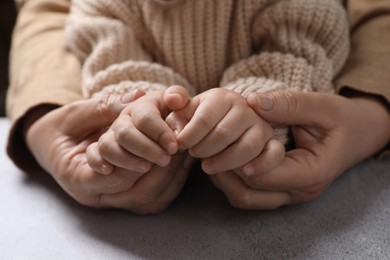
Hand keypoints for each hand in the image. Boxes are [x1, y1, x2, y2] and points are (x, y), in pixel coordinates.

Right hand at [25, 90, 192, 213]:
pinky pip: (149, 202)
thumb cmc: (62, 127)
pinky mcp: (120, 200)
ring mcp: (106, 200)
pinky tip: (180, 165)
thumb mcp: (78, 112)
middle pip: (136, 193)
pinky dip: (168, 184)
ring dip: (168, 178)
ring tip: (183, 154)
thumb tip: (138, 95)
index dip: (141, 158)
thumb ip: (105, 107)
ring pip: (146, 201)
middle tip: (179, 148)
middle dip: (162, 170)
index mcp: (73, 175)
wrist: (51, 146)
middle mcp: (91, 195)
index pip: (114, 176)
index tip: (164, 142)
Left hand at [166, 88, 274, 173]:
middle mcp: (245, 108)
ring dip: (224, 161)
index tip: (179, 146)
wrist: (226, 121)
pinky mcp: (272, 142)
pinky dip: (261, 165)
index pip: (204, 118)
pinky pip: (273, 154)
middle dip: (204, 149)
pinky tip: (245, 173)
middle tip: (193, 156)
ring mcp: (261, 125)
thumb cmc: (200, 119)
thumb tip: (174, 107)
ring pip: (247, 147)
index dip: (189, 136)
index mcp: (222, 97)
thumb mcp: (185, 110)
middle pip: (224, 134)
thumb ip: (175, 107)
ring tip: (207, 167)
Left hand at [211, 91, 389, 208]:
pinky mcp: (281, 191)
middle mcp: (297, 191)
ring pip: (245, 198)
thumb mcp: (323, 106)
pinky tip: (221, 159)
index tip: (215, 138)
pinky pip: (249, 195)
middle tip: (201, 147)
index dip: (235, 157)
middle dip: (222, 170)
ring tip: (206, 153)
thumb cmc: (342, 120)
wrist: (357, 135)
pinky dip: (231, 180)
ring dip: (223, 178)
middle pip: (248, 192)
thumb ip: (290, 105)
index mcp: (310, 173)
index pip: (262, 175)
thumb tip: (253, 102)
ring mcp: (289, 195)